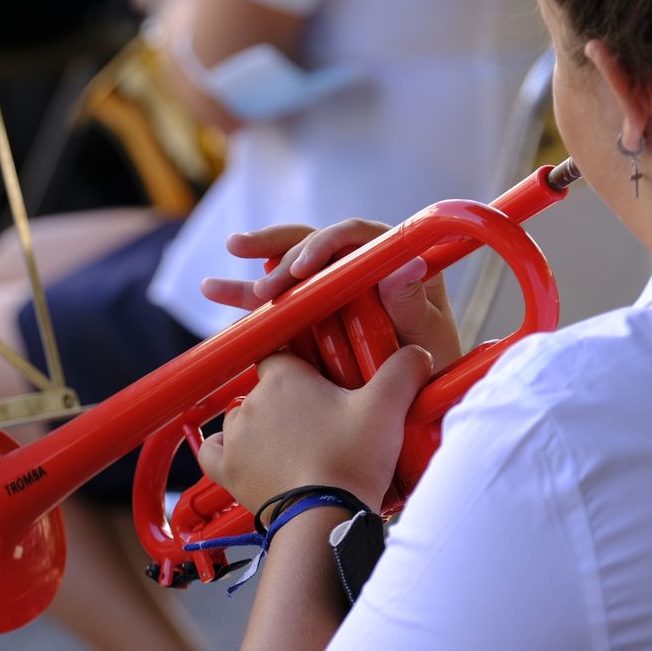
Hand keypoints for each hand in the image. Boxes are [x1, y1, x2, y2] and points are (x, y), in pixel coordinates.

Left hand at [196, 345, 432, 512]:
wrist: (325, 518)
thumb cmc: (352, 461)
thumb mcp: (387, 407)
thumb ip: (404, 371)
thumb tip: (418, 352)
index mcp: (284, 377)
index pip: (282, 355)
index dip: (302, 369)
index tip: (322, 385)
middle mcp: (252, 401)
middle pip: (266, 389)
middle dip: (289, 402)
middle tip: (320, 425)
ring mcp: (236, 437)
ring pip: (242, 418)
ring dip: (262, 427)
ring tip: (294, 446)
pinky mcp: (227, 470)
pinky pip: (212, 451)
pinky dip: (224, 450)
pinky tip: (243, 454)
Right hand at [201, 221, 462, 369]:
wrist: (420, 413)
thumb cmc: (436, 374)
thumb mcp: (429, 342)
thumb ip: (413, 305)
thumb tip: (403, 264)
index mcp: (395, 263)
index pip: (357, 236)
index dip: (326, 244)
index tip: (302, 269)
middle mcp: (361, 269)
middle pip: (314, 243)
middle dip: (279, 256)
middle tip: (263, 290)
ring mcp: (334, 291)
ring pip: (288, 268)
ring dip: (252, 272)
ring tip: (216, 284)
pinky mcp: (313, 315)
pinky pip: (278, 301)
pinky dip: (247, 299)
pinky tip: (215, 293)